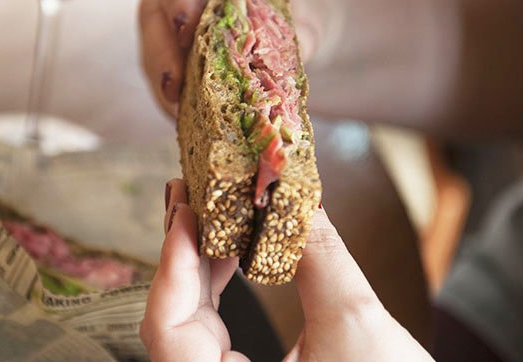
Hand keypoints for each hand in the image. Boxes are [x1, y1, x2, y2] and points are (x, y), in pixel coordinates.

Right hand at [139, 0, 334, 116]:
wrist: (302, 37)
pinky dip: (173, 101)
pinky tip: (189, 119)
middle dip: (162, 51)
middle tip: (175, 84)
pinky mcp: (169, 59)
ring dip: (165, 82)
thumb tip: (273, 68)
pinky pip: (162, 80)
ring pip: (152, 50)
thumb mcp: (308, 18)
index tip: (187, 26)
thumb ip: (291, 37)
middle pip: (155, 12)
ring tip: (180, 110)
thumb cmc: (300, 13)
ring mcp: (167, 22)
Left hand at [140, 179, 433, 360]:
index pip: (168, 329)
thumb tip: (297, 196)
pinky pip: (208, 327)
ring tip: (210, 211)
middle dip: (184, 251)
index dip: (173, 265)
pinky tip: (228, 249)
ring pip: (187, 320)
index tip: (185, 209)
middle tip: (192, 193)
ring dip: (198, 263)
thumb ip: (319, 255)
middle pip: (173, 318)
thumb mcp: (355, 324)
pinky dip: (215, 285)